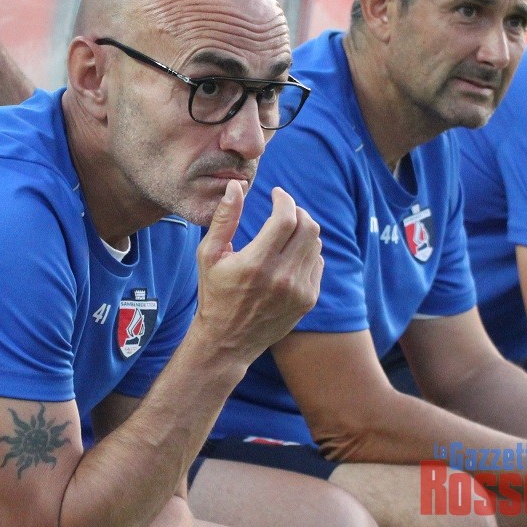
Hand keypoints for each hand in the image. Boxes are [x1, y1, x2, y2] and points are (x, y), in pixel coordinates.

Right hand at [193, 181, 322, 364]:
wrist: (227, 341)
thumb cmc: (214, 294)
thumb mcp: (209, 255)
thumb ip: (224, 218)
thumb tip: (237, 186)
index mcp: (255, 263)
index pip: (286, 218)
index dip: (284, 199)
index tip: (276, 194)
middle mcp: (281, 277)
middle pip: (308, 227)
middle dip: (297, 211)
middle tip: (284, 209)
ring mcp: (298, 290)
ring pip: (315, 244)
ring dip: (303, 230)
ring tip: (285, 231)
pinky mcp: (307, 300)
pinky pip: (317, 263)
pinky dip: (307, 251)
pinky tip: (289, 254)